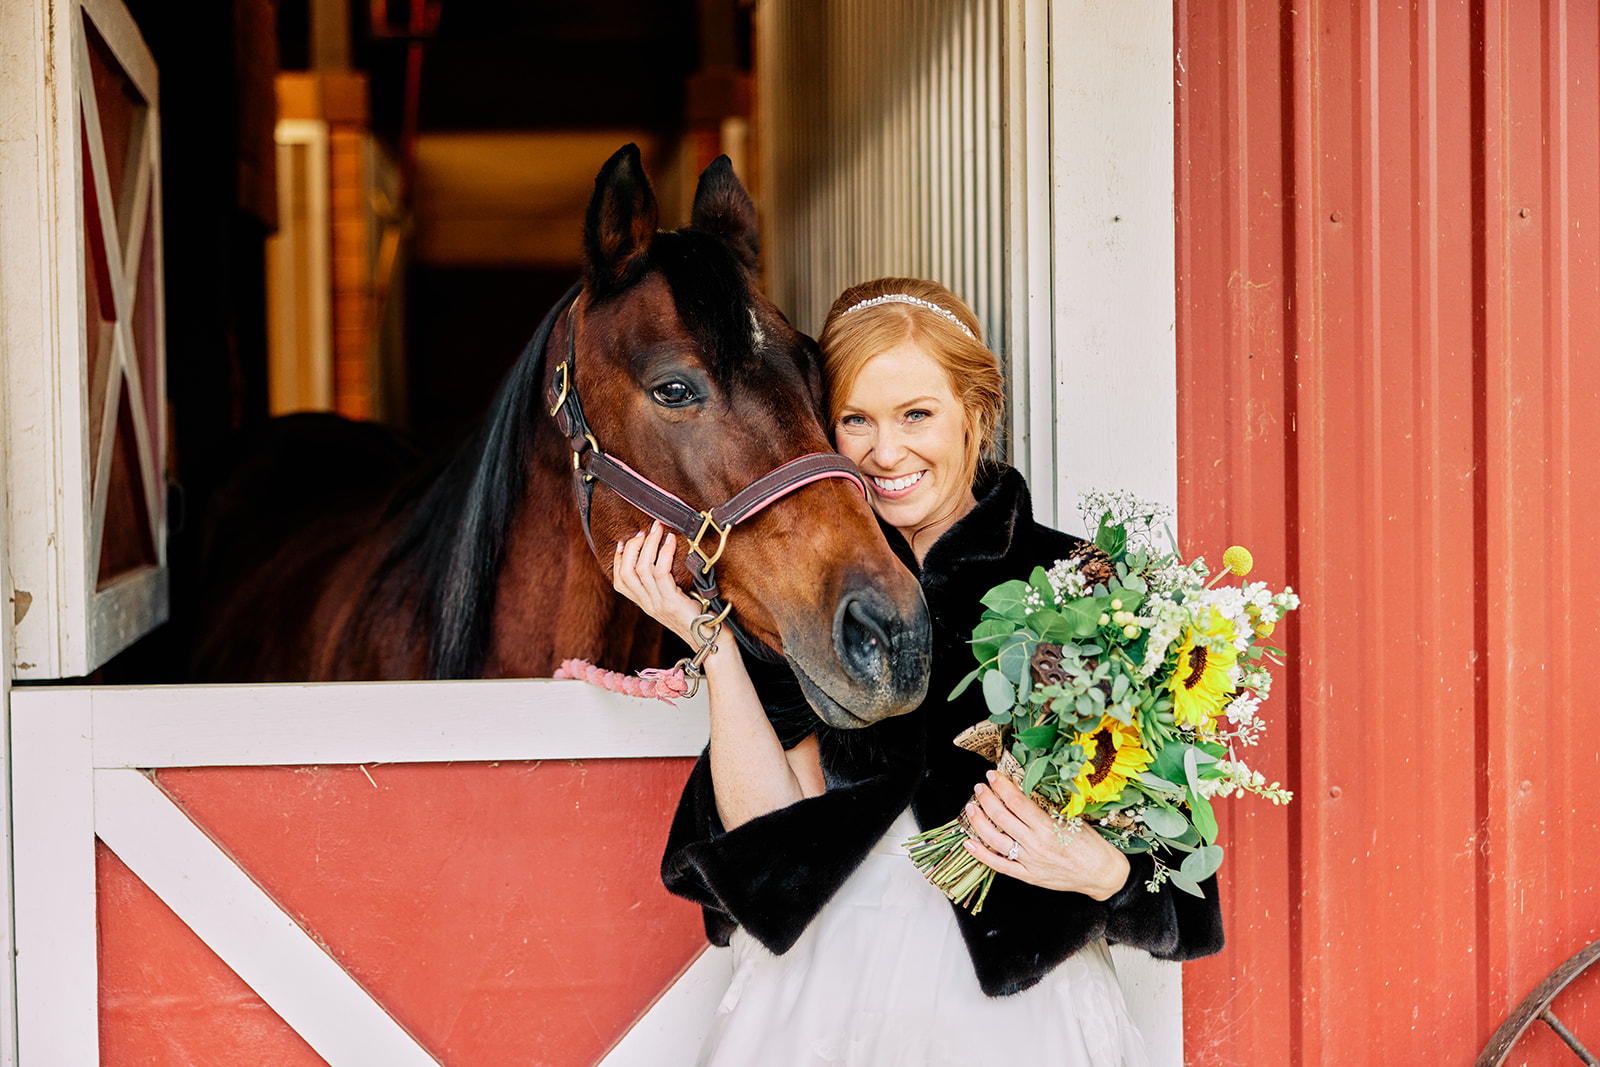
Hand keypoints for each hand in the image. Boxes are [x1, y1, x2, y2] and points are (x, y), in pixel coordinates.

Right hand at [613, 521, 703, 644]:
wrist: (710, 641)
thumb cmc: (698, 617)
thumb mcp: (675, 600)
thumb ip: (665, 585)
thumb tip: (663, 558)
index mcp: (646, 604)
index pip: (620, 582)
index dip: (618, 560)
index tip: (623, 542)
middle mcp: (648, 605)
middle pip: (626, 572)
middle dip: (632, 547)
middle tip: (645, 531)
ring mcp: (658, 604)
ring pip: (641, 569)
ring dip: (649, 544)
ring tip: (657, 530)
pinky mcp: (671, 603)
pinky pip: (661, 573)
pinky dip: (664, 553)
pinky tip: (671, 541)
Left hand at [962, 770, 1131, 899]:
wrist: (1101, 874)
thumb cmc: (1090, 845)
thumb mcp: (1072, 820)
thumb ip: (1047, 809)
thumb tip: (1023, 792)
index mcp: (1048, 828)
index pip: (1017, 803)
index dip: (1002, 787)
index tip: (992, 775)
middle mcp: (1036, 845)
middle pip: (1002, 818)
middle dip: (987, 799)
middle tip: (979, 786)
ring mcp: (1030, 862)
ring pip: (996, 840)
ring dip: (979, 821)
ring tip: (971, 806)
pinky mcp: (1028, 876)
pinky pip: (1000, 865)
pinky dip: (981, 855)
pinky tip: (968, 843)